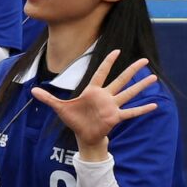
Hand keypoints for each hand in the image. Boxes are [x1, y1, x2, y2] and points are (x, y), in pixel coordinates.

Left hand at [31, 50, 158, 158]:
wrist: (83, 135)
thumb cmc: (74, 120)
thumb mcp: (59, 108)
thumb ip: (48, 98)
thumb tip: (31, 91)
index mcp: (92, 91)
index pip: (101, 72)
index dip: (108, 62)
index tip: (117, 51)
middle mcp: (105, 96)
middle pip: (121, 80)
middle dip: (132, 70)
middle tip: (145, 60)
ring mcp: (112, 106)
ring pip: (129, 93)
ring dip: (141, 86)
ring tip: (154, 77)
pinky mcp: (116, 117)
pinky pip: (131, 112)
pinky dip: (142, 109)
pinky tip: (155, 105)